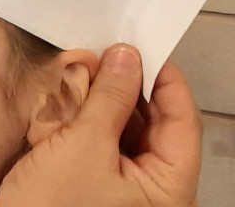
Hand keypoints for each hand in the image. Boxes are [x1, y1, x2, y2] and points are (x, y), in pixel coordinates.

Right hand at [0, 44, 200, 206]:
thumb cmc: (51, 206)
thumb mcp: (83, 144)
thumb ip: (109, 98)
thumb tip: (127, 55)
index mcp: (169, 191)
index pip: (183, 122)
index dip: (166, 80)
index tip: (144, 45)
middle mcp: (152, 192)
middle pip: (154, 124)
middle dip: (128, 87)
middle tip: (106, 53)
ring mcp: (123, 190)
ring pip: (125, 130)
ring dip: (103, 101)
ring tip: (84, 73)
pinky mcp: (94, 185)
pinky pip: (100, 142)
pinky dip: (87, 119)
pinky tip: (70, 100)